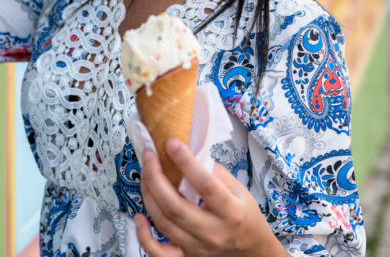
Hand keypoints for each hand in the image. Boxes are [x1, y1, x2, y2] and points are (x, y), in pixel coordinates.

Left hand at [136, 139, 286, 256]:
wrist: (251, 250)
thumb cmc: (244, 215)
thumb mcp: (239, 189)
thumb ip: (214, 172)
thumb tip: (187, 151)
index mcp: (232, 212)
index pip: (205, 185)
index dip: (185, 162)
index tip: (171, 143)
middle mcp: (213, 232)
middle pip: (175, 207)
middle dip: (155, 177)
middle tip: (149, 156)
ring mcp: (198, 247)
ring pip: (163, 223)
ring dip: (148, 195)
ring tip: (146, 173)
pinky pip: (158, 253)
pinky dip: (144, 236)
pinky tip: (139, 216)